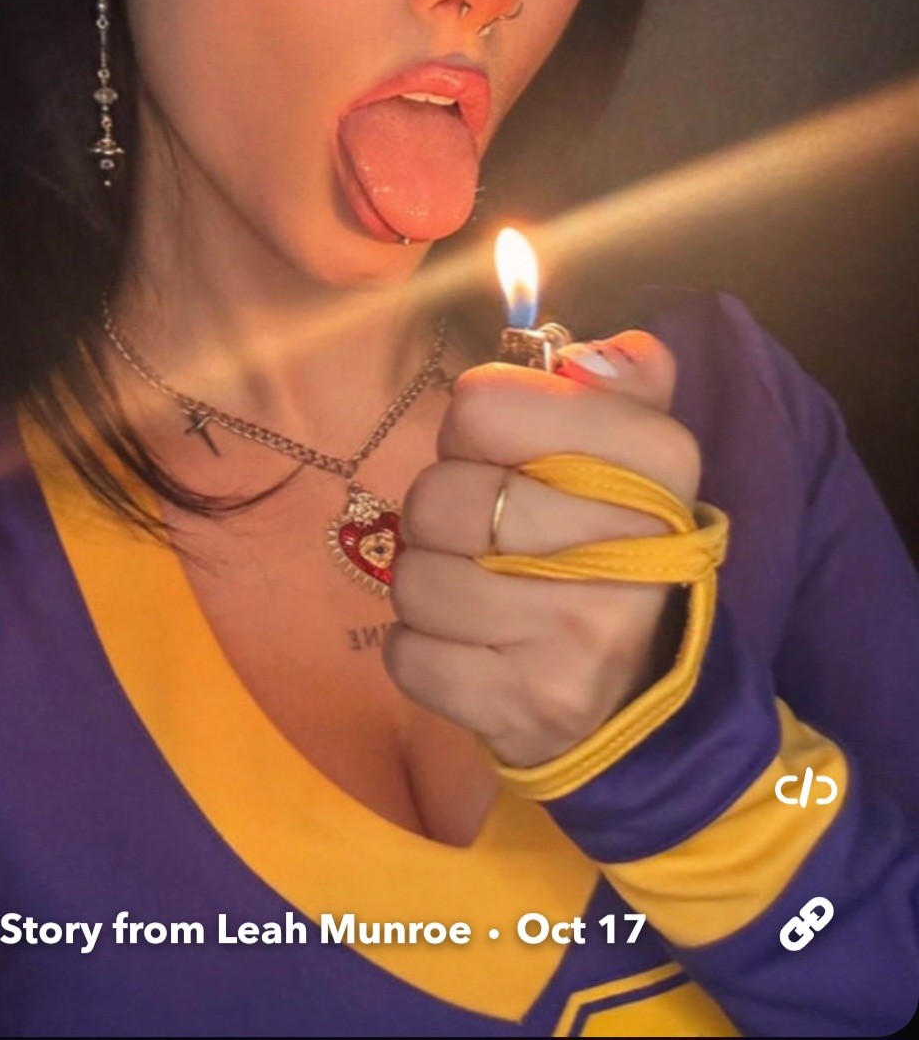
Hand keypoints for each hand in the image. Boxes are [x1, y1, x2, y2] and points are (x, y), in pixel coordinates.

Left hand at [384, 333, 701, 768]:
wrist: (632, 687)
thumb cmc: (606, 538)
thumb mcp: (630, 447)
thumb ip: (617, 380)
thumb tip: (589, 358)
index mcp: (658, 460)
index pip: (484, 404)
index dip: (474, 426)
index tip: (502, 453)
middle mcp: (632, 549)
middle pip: (440, 496)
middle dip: (442, 509)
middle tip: (482, 529)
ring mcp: (582, 637)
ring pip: (415, 577)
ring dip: (428, 578)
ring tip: (477, 586)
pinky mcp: (530, 708)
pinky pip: (408, 654)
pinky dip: (420, 647)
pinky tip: (470, 644)